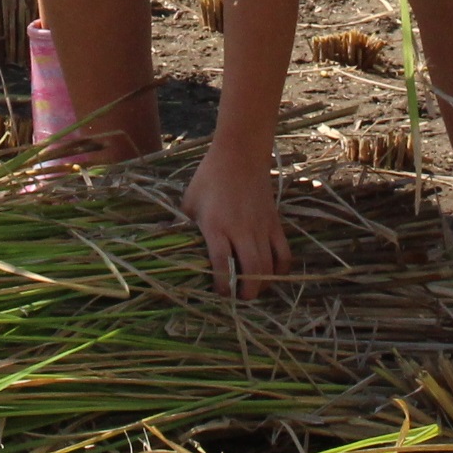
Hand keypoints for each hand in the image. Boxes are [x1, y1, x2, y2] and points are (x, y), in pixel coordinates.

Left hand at [181, 149, 290, 299]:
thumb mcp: (189, 201)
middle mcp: (241, 229)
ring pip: (268, 266)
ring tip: (252, 289)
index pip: (222, 264)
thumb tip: (169, 246)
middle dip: (246, 293)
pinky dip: (280, 269)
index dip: (222, 285)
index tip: (219, 293)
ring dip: (262, 284)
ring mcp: (261, 227)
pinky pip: (283, 253)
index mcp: (216, 226)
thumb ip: (182, 226)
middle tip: (238, 298)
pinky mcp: (275, 223)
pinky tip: (270, 273)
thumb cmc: (209, 177)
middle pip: (251, 271)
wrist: (240, 154)